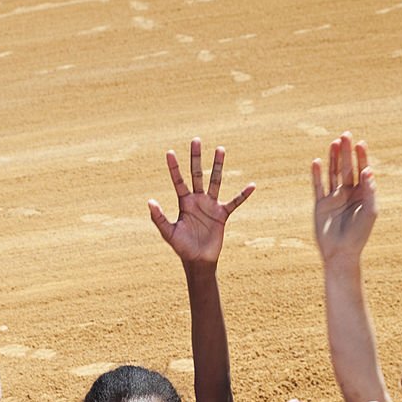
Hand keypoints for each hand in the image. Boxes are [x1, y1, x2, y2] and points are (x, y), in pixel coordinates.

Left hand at [149, 138, 254, 262]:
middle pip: (197, 174)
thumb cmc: (182, 247)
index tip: (170, 152)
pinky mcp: (222, 215)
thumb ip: (159, 217)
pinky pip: (234, 202)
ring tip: (220, 149)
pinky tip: (252, 186)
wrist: (198, 261)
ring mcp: (211, 206)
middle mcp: (197, 200)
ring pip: (215, 181)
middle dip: (196, 158)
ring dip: (218, 166)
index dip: (174, 168)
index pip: (178, 181)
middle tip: (196, 140)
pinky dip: (243, 195)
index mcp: (184, 203)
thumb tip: (149, 201)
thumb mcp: (168, 233)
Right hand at [312, 132, 376, 263]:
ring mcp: (334, 198)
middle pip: (347, 167)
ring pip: (333, 173)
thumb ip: (370, 191)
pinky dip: (317, 174)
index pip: (362, 170)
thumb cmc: (359, 235)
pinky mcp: (320, 205)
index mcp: (363, 194)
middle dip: (346, 152)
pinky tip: (316, 162)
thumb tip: (368, 170)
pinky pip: (318, 186)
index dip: (361, 157)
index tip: (360, 144)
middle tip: (345, 135)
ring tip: (333, 143)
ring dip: (333, 158)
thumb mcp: (370, 213)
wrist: (341, 254)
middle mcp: (348, 193)